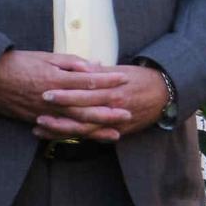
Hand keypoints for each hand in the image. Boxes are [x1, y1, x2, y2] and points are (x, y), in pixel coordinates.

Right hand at [0, 51, 124, 136]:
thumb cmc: (18, 63)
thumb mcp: (45, 57)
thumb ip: (71, 63)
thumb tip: (94, 66)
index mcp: (56, 79)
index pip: (89, 80)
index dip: (109, 80)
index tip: (125, 79)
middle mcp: (53, 98)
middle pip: (87, 107)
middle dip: (110, 111)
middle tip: (129, 112)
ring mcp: (45, 112)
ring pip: (76, 124)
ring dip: (97, 129)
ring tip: (116, 132)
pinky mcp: (37, 120)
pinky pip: (60, 131)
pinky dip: (76, 136)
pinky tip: (89, 139)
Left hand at [34, 61, 168, 140]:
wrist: (167, 94)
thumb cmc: (143, 79)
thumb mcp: (121, 71)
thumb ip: (100, 72)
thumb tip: (82, 67)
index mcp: (112, 89)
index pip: (85, 92)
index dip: (65, 93)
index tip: (46, 90)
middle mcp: (114, 107)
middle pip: (82, 112)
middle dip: (59, 114)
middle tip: (37, 113)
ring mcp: (116, 122)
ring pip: (85, 130)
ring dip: (62, 130)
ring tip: (41, 128)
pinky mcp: (120, 132)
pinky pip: (95, 137)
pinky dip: (77, 138)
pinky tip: (60, 137)